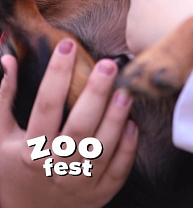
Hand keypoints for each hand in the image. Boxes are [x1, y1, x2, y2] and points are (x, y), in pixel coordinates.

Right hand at [0, 39, 137, 207]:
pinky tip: (133, 123)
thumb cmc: (14, 170)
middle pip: (79, 126)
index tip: (68, 46)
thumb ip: (4, 98)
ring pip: (102, 148)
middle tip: (108, 64)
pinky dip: (127, 148)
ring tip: (125, 90)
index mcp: (30, 151)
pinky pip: (118, 170)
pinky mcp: (99, 194)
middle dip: (95, 93)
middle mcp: (55, 167)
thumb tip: (8, 60)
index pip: (45, 105)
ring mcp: (79, 183)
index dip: (57, 74)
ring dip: (116, 118)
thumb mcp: (1, 138)